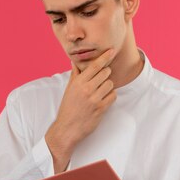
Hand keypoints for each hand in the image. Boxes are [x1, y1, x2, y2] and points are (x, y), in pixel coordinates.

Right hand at [45, 49, 116, 172]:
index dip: (105, 57)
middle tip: (101, 80)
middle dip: (106, 74)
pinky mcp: (101, 108)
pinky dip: (110, 96)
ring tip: (101, 91)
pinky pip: (113, 96)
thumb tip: (74, 62)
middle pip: (105, 73)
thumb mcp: (69, 90)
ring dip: (108, 86)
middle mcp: (86, 89)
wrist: (67, 128)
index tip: (112, 50)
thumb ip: (75, 75)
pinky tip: (103, 99)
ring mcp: (94, 99)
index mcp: (78, 82)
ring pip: (110, 84)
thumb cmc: (68, 108)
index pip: (95, 65)